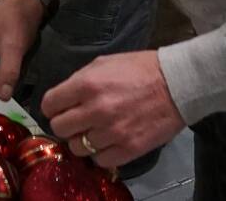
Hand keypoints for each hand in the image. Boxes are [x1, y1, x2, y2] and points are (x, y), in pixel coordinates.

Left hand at [43, 50, 185, 168]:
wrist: (176, 84)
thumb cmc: (138, 69)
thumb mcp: (101, 64)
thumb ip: (78, 81)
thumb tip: (63, 98)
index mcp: (86, 85)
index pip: (49, 105)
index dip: (50, 107)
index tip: (57, 108)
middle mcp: (96, 110)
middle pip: (59, 128)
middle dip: (63, 124)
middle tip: (74, 121)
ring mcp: (113, 132)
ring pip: (77, 148)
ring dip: (81, 140)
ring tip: (92, 132)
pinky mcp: (130, 148)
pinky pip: (100, 160)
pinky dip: (100, 154)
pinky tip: (106, 143)